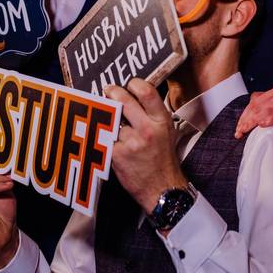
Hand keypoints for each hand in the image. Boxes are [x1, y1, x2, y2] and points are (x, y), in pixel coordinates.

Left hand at [105, 79, 188, 212]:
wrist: (162, 189)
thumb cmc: (163, 159)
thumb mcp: (167, 132)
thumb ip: (152, 114)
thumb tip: (134, 95)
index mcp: (162, 121)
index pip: (146, 92)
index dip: (134, 83)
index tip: (128, 84)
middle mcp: (148, 129)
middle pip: (123, 100)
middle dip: (112, 92)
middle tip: (108, 91)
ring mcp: (132, 142)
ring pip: (112, 121)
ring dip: (111, 123)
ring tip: (116, 130)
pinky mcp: (117, 154)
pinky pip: (105, 139)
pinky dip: (105, 140)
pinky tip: (110, 145)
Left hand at [234, 87, 272, 138]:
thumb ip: (265, 106)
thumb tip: (248, 117)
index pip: (253, 102)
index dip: (244, 115)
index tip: (238, 127)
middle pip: (256, 107)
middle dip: (245, 121)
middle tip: (239, 132)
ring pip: (265, 111)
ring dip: (252, 122)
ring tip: (245, 130)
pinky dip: (271, 120)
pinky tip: (263, 124)